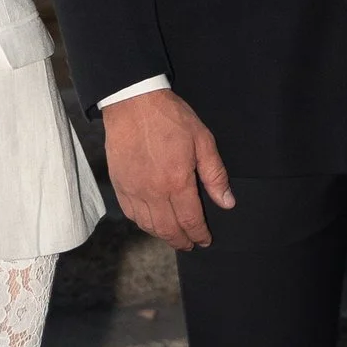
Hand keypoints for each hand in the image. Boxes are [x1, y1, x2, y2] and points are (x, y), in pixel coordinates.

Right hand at [102, 86, 233, 248]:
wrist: (133, 102)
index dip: (200, 234)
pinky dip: (143, 224)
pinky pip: (131, 214)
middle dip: (182, 241)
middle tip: (191, 244)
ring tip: (174, 236)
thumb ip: (215, 175)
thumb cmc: (170, 118)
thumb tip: (227, 202)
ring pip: (148, 226)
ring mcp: (133, 190)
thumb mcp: (203, 140)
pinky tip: (151, 222)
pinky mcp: (119, 185)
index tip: (205, 240)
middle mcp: (153, 192)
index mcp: (177, 182)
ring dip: (163, 235)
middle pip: (168, 230)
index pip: (190, 220)